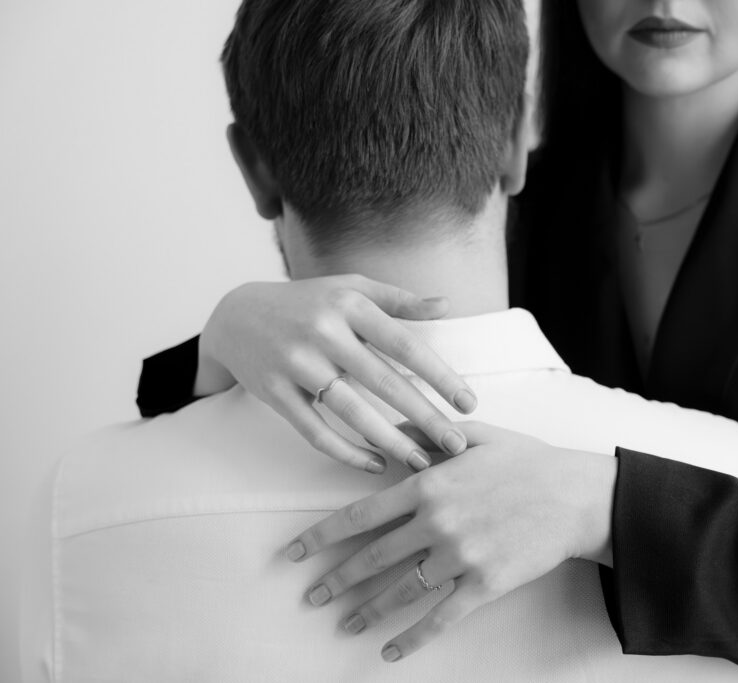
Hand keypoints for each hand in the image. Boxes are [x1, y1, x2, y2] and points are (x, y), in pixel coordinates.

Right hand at [196, 275, 477, 472]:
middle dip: (425, 417)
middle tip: (456, 445)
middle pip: (384, 382)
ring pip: (352, 411)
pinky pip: (315, 431)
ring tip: (420, 462)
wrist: (235, 315)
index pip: (406, 344)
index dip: (440, 376)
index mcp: (350, 305)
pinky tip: (375, 464)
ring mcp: (296, 363)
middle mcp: (323, 332)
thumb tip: (447, 305)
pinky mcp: (275, 393)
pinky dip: (346, 451)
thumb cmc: (308, 302)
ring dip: (390, 441)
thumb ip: (399, 300)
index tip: (469, 403)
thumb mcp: (351, 289)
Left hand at [283, 422, 616, 661]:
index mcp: (429, 485)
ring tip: (343, 624)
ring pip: (399, 592)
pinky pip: (439, 618)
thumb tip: (391, 426)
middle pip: (372, 558)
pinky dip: (411, 638)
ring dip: (366, 611)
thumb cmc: (528, 462)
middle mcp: (436, 522)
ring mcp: (459, 557)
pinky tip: (390, 651)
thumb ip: (429, 433)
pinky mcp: (483, 585)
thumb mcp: (477, 435)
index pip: (360, 516)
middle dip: (335, 580)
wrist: (575, 496)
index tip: (294, 553)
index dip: (321, 537)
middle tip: (311, 596)